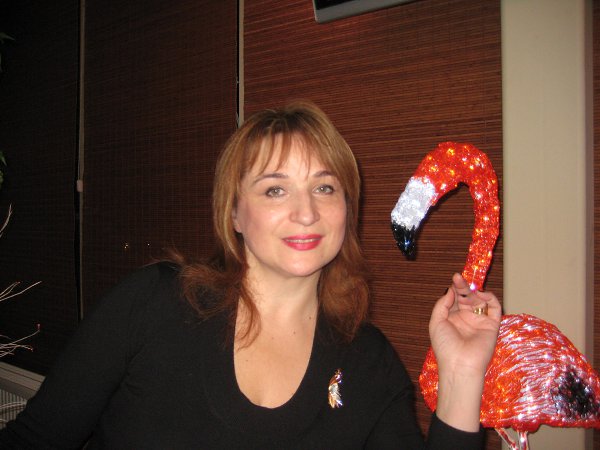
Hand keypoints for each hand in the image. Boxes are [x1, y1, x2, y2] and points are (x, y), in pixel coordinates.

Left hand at [429, 273, 500, 430]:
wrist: (459, 365)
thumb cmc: (445, 346)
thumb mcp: (436, 322)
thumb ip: (442, 304)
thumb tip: (451, 289)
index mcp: (452, 318)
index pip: (455, 298)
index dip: (455, 289)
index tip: (454, 279)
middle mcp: (466, 318)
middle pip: (467, 297)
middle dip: (463, 287)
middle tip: (459, 278)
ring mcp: (480, 321)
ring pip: (480, 300)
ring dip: (475, 290)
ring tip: (468, 286)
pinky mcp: (492, 325)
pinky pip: (494, 308)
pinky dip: (490, 298)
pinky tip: (481, 294)